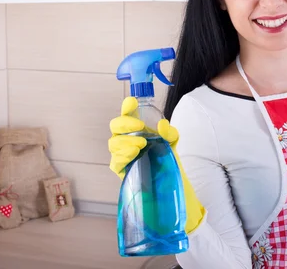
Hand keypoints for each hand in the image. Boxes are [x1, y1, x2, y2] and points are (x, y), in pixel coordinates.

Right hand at [108, 97, 204, 232]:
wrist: (170, 184)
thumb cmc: (167, 160)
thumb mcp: (173, 144)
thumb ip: (170, 133)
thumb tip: (162, 125)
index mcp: (137, 130)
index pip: (128, 115)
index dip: (127, 107)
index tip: (132, 102)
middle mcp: (127, 140)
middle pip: (115, 127)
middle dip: (124, 124)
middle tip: (138, 127)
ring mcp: (123, 155)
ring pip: (113, 143)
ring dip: (125, 141)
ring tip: (140, 144)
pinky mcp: (122, 170)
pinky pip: (115, 162)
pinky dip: (123, 156)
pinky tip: (133, 154)